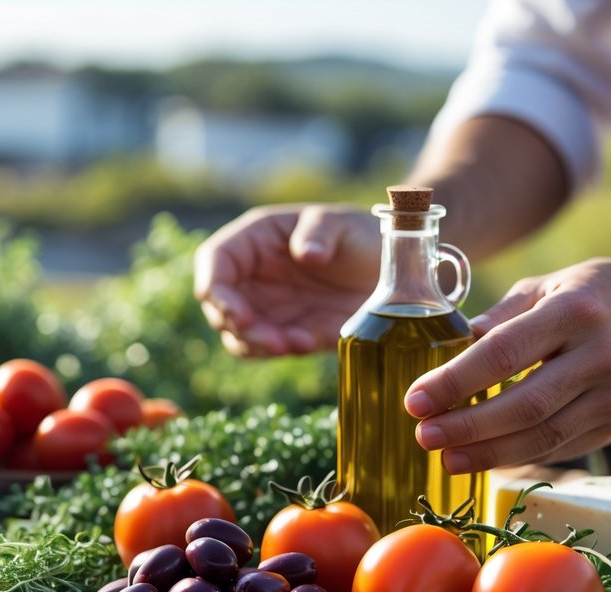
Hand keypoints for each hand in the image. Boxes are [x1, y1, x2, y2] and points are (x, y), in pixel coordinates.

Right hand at [194, 204, 378, 356]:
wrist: (395, 274)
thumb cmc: (361, 237)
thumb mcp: (345, 223)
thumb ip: (321, 230)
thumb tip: (307, 254)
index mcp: (255, 239)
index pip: (215, 261)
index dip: (215, 288)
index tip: (236, 313)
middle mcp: (252, 275)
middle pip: (219, 305)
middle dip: (238, 326)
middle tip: (271, 339)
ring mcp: (266, 307)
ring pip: (238, 334)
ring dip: (257, 345)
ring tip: (296, 344)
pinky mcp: (286, 333)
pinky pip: (268, 348)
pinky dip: (282, 350)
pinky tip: (308, 343)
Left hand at [404, 258, 610, 471]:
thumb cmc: (595, 296)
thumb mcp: (547, 286)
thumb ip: (498, 316)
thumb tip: (449, 350)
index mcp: (574, 313)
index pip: (504, 353)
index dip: (456, 381)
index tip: (416, 399)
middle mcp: (600, 357)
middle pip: (524, 405)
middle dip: (467, 427)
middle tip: (424, 435)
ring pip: (542, 437)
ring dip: (488, 453)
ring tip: (445, 457)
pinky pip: (558, 449)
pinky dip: (517, 457)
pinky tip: (483, 459)